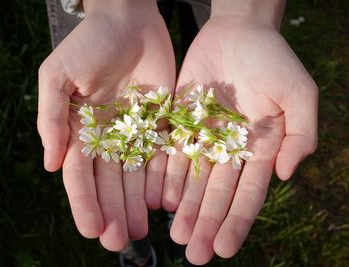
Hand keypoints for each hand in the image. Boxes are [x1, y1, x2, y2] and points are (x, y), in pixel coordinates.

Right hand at [37, 0, 174, 250]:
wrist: (128, 20)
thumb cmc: (89, 44)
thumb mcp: (58, 75)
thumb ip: (52, 118)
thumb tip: (51, 165)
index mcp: (79, 131)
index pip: (81, 175)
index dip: (85, 203)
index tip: (92, 230)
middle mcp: (107, 138)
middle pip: (109, 183)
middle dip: (113, 212)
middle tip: (121, 241)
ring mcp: (135, 133)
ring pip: (136, 176)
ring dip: (137, 204)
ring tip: (143, 230)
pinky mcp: (160, 124)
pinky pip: (161, 157)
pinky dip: (162, 179)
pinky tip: (165, 201)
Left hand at [162, 14, 316, 263]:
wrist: (238, 34)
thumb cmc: (273, 60)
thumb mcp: (299, 94)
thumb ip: (299, 135)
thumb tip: (284, 175)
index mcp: (259, 148)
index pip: (248, 193)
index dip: (236, 221)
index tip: (225, 248)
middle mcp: (229, 150)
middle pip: (216, 193)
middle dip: (206, 223)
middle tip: (194, 254)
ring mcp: (204, 138)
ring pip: (192, 180)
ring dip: (184, 208)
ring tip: (176, 234)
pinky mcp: (182, 123)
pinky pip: (171, 153)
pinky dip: (165, 176)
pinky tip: (159, 200)